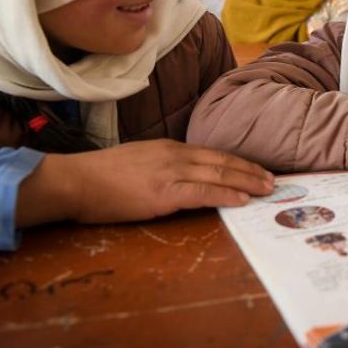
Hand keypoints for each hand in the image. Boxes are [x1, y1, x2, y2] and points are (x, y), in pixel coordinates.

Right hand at [17, 139, 273, 226]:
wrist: (75, 180)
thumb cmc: (100, 177)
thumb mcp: (138, 161)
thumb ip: (163, 166)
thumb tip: (182, 177)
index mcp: (168, 148)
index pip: (212, 153)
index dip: (238, 162)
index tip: (256, 169)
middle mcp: (174, 155)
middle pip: (222, 160)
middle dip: (251, 170)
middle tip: (273, 179)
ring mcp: (169, 172)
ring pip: (218, 174)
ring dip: (247, 181)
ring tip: (267, 189)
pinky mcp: (163, 192)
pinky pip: (202, 192)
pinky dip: (226, 194)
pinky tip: (243, 199)